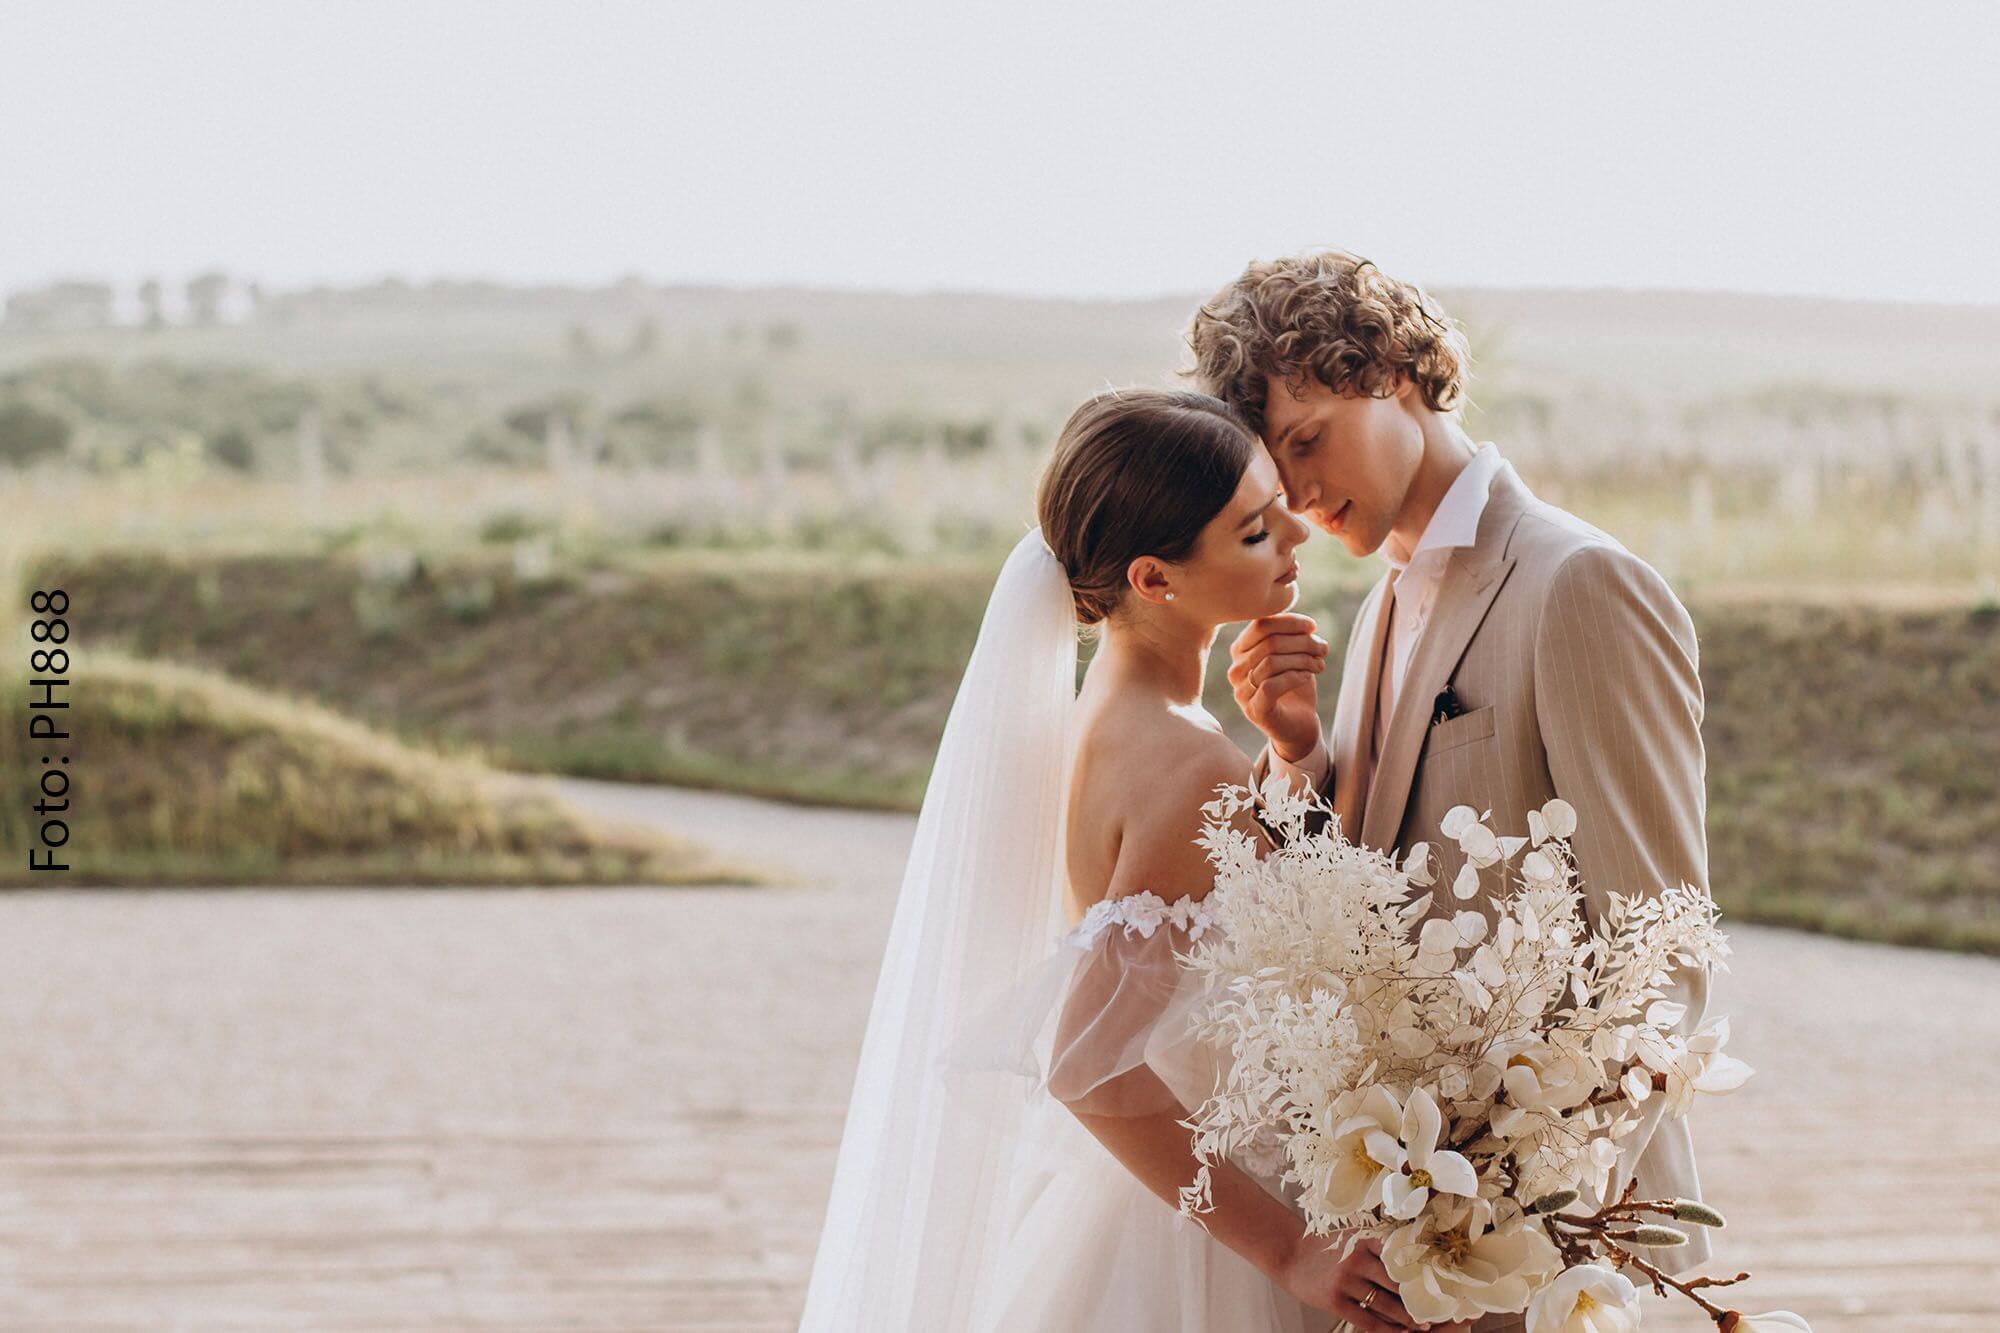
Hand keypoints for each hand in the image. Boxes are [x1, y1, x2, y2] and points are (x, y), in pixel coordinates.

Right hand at [1228, 613, 1327, 763]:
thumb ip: (1293, 638)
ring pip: (1271, 662)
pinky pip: (1271, 685)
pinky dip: (1295, 677)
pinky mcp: (1253, 710)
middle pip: (1270, 643)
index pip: (1260, 625)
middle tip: (1323, 648)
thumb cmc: (1295, 686)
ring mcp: (1241, 691)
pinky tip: (1308, 677)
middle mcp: (1235, 670)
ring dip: (1303, 659)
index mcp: (1241, 651)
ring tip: (1320, 664)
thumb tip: (1307, 626)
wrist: (1298, 724)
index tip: (1312, 626)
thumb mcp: (1294, 656)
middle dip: (1302, 642)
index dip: (1289, 622)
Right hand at [1273, 1233, 1464, 1332]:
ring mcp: (1345, 1281)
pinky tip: (1397, 1332)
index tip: (1442, 1283)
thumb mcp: (1353, 1238)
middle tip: (1440, 1310)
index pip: (1401, 1259)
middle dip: (1420, 1300)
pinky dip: (1386, 1329)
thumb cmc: (1327, 1247)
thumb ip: (1379, 1246)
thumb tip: (1414, 1258)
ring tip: (1423, 1325)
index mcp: (1365, 1241)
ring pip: (1386, 1306)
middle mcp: (1357, 1260)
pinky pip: (1368, 1320)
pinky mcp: (1335, 1301)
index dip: (1423, 1273)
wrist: (1290, 1254)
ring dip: (1407, 1319)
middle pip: (1398, 1285)